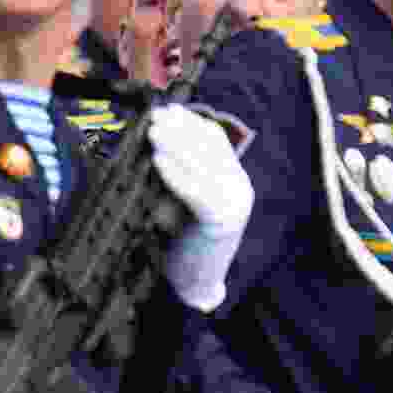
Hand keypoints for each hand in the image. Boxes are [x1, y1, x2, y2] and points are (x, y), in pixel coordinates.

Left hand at [148, 105, 252, 311]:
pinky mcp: (221, 220)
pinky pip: (195, 191)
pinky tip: (157, 162)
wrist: (197, 283)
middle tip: (155, 118)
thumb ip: (183, 173)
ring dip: (175, 146)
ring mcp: (234, 204)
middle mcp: (239, 188)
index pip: (216, 140)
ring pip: (203, 166)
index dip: (190, 122)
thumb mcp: (186, 200)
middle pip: (210, 148)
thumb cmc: (184, 240)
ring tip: (152, 134)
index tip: (166, 110)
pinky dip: (175, 174)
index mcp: (235, 180)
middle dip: (180, 129)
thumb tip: (160, 138)